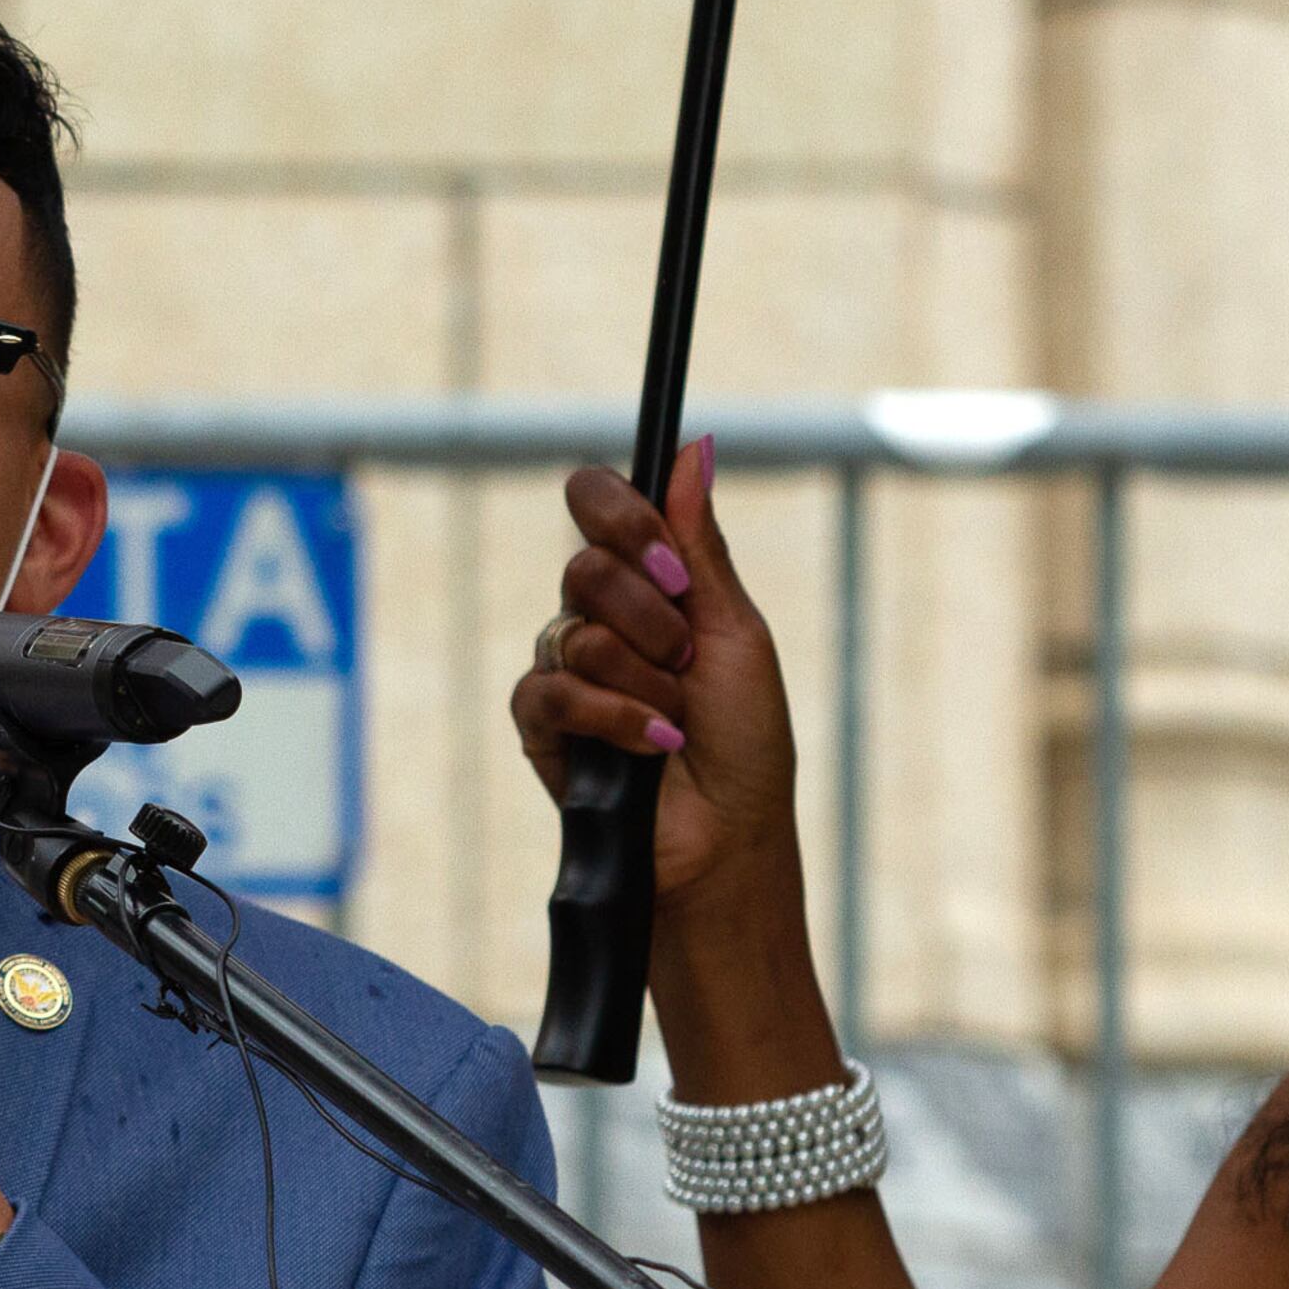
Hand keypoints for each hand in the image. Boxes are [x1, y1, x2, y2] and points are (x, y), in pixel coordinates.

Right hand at [508, 435, 802, 930]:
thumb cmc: (747, 742)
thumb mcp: (734, 632)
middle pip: (585, 566)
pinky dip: (612, 717)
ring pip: (572, 629)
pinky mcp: (542, 725)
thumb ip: (697, 544)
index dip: (623, 518)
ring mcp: (567, 669)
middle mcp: (600, 616)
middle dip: (650, 617)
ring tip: (676, 719)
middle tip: (687, 660)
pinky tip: (650, 746)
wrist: (728, 838)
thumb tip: (693, 449)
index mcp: (649, 582)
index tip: (669, 565)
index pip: (600, 504)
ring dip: (642, 678)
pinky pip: (549, 689)